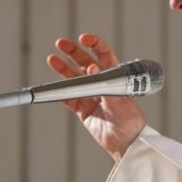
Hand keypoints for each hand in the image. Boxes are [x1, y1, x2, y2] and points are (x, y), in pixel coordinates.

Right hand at [47, 33, 145, 160]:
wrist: (126, 143)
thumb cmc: (129, 120)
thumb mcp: (119, 101)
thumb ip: (104, 85)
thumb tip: (92, 66)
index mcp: (114, 76)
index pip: (103, 54)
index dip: (94, 44)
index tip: (84, 38)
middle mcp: (101, 83)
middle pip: (84, 62)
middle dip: (73, 51)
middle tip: (61, 43)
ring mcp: (91, 95)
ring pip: (73, 78)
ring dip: (63, 68)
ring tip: (52, 59)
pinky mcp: (83, 109)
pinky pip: (68, 98)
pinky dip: (60, 92)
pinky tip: (52, 85)